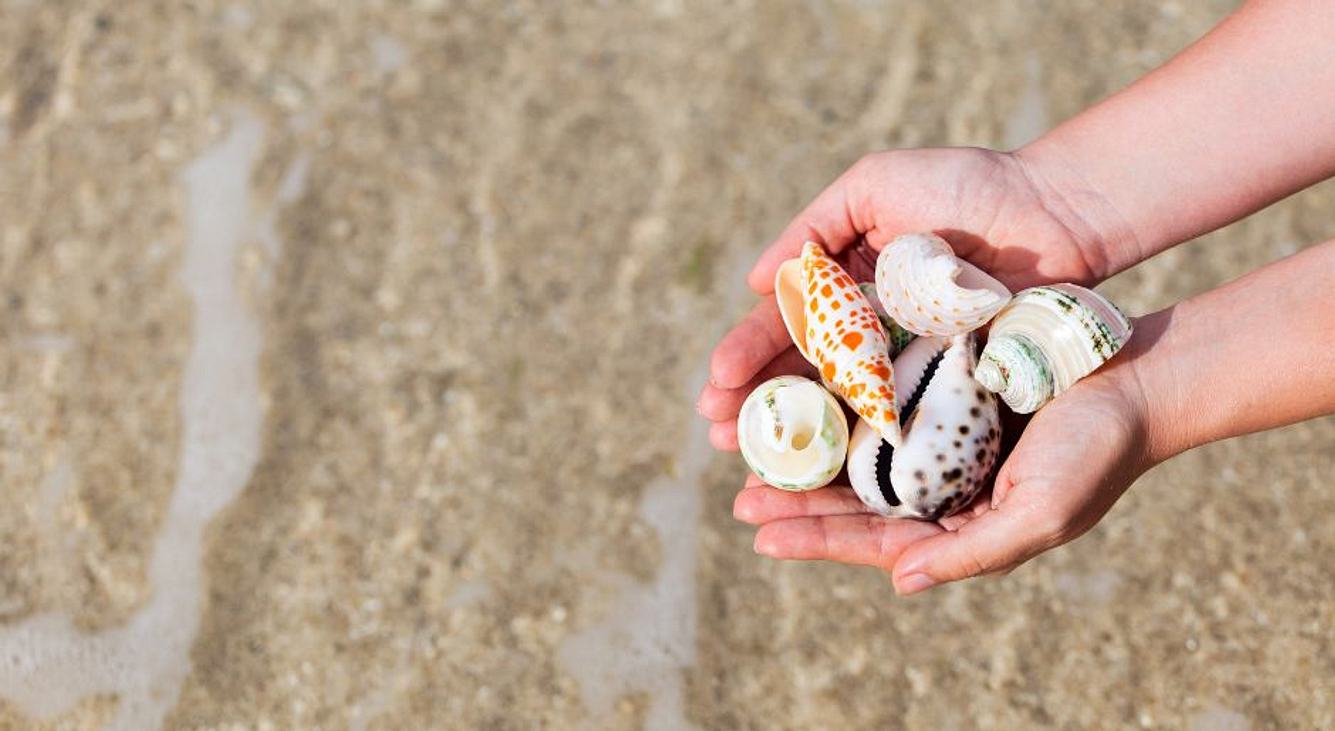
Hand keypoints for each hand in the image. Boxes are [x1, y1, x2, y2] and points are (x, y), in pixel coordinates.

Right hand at [697, 147, 1122, 448]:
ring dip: (796, 435)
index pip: (785, 324)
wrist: (1056, 211)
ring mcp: (908, 358)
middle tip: (719, 437)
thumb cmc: (966, 185)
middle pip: (802, 373)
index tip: (715, 386)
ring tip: (754, 463)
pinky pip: (896, 415)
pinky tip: (823, 469)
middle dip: (758, 406)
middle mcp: (871, 325)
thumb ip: (812, 226)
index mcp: (848, 280)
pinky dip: (858, 441)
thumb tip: (753, 282)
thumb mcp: (874, 184)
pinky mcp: (947, 382)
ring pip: (841, 404)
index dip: (746, 356)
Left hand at [732, 352, 1154, 594]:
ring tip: (752, 453)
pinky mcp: (940, 391)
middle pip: (855, 501)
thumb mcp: (1040, 515)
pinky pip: (879, 397)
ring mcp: (939, 439)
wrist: (1135, 379)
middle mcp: (942, 487)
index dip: (818, 540)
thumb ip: (971, 554)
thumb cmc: (1097, 454)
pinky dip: (840, 399)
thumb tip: (901, 584)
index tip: (762, 536)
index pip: (877, 542)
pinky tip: (800, 392)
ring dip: (810, 453)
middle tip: (740, 497)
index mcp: (961, 527)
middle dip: (798, 502)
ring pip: (858, 452)